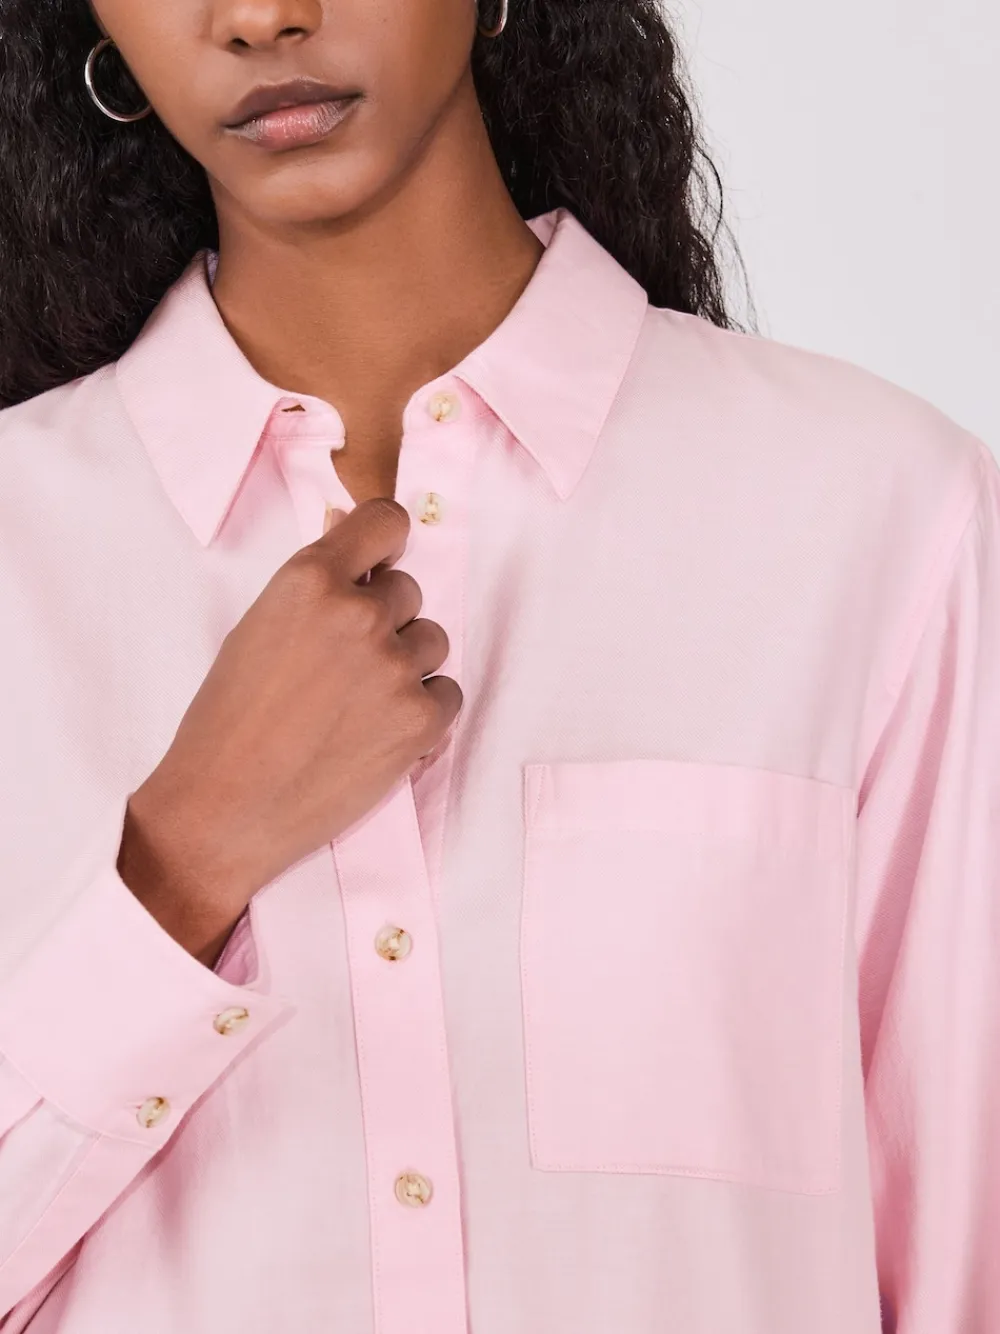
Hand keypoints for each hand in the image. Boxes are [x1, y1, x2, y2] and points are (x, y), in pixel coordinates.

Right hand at [118, 497, 461, 959]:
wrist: (223, 809)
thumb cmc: (228, 721)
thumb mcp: (258, 628)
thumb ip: (314, 586)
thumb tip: (349, 533)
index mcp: (309, 579)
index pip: (386, 520)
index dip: (384, 545)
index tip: (376, 568)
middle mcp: (359, 613)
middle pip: (408, 590)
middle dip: (383, 621)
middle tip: (339, 668)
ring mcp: (395, 666)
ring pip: (431, 641)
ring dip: (405, 666)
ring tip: (353, 706)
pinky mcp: (421, 718)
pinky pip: (446, 693)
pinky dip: (421, 712)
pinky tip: (373, 733)